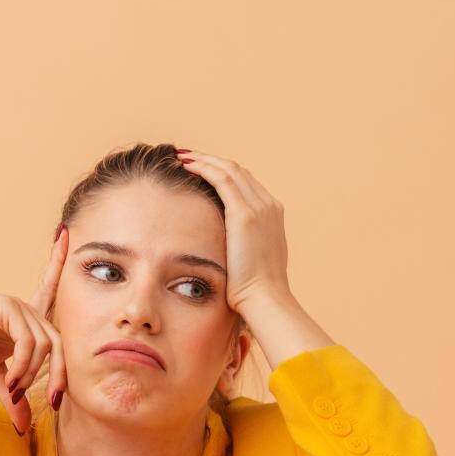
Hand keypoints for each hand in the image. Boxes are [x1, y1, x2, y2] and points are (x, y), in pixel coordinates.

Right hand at [0, 243, 67, 435]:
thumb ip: (11, 396)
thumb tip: (23, 426)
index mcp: (23, 320)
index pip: (51, 293)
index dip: (59, 266)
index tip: (65, 235)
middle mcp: (25, 311)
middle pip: (61, 341)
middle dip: (62, 374)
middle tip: (57, 402)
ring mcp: (18, 307)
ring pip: (46, 345)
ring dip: (32, 374)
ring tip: (12, 390)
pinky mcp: (7, 307)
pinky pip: (29, 341)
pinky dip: (23, 365)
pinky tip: (10, 379)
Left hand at [175, 149, 292, 310]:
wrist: (264, 299)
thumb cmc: (254, 290)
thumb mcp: (253, 262)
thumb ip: (244, 247)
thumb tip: (227, 250)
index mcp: (272, 215)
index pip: (246, 183)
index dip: (222, 173)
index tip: (202, 170)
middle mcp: (268, 205)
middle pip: (238, 171)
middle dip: (212, 161)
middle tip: (187, 157)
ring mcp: (259, 207)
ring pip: (229, 170)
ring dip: (204, 160)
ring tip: (182, 157)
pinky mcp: (244, 214)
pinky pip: (222, 179)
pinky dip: (204, 168)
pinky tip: (186, 166)